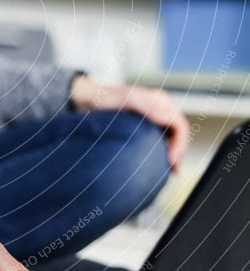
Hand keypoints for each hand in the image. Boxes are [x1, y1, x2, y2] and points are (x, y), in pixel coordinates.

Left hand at [71, 75, 189, 172]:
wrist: (89, 100)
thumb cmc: (106, 98)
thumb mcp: (127, 98)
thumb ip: (148, 106)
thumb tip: (168, 118)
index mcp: (161, 101)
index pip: (180, 125)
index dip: (180, 144)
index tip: (171, 159)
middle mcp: (161, 110)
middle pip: (179, 134)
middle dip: (179, 153)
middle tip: (173, 171)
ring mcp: (154, 120)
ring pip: (172, 139)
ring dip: (173, 155)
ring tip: (170, 172)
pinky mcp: (146, 129)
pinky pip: (161, 142)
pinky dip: (163, 153)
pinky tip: (160, 165)